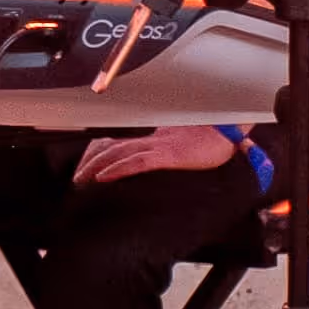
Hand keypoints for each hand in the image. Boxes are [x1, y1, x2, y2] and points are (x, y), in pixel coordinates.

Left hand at [73, 124, 240, 189]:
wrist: (231, 129)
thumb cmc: (215, 136)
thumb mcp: (189, 147)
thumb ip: (175, 152)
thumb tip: (170, 161)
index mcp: (157, 138)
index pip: (120, 143)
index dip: (100, 153)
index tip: (86, 165)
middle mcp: (153, 140)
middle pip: (111, 148)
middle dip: (90, 162)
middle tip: (76, 177)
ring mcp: (159, 146)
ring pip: (118, 154)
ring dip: (95, 167)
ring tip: (81, 179)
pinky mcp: (168, 154)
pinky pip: (136, 162)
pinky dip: (116, 169)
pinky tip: (103, 178)